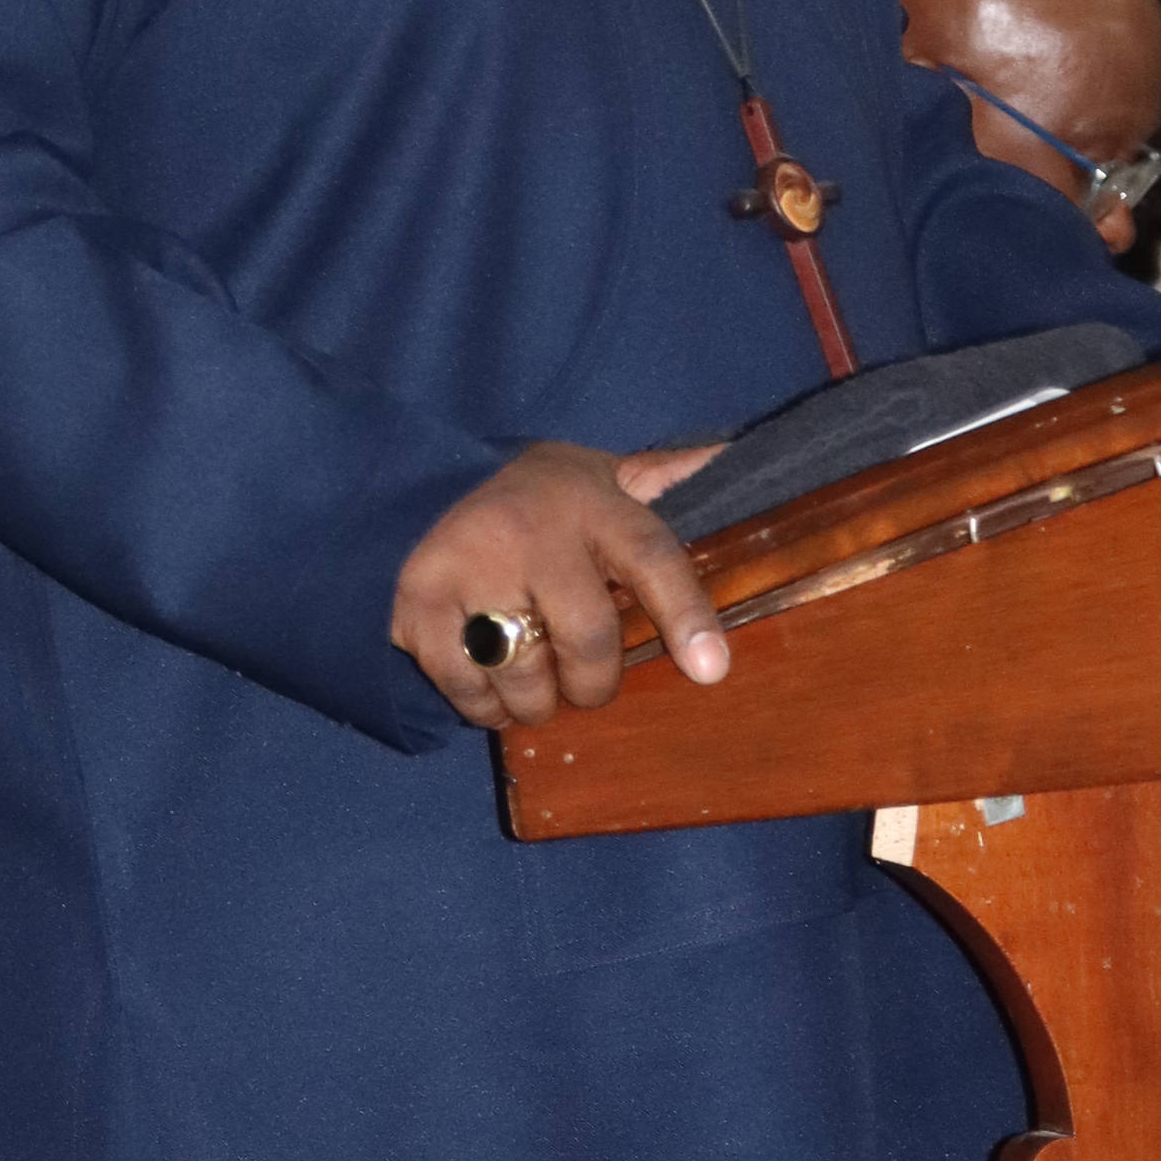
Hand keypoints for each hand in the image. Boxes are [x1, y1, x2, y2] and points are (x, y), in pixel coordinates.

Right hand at [392, 440, 728, 730]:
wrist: (433, 473)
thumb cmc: (546, 496)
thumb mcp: (611, 476)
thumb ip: (672, 478)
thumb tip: (741, 455)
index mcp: (596, 504)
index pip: (653, 560)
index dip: (686, 617)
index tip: (711, 669)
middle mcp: (533, 532)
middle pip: (587, 641)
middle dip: (594, 685)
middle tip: (587, 684)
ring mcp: (469, 565)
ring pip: (523, 676)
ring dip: (536, 703)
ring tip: (535, 686)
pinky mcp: (418, 599)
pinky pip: (464, 685)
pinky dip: (483, 705)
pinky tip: (490, 689)